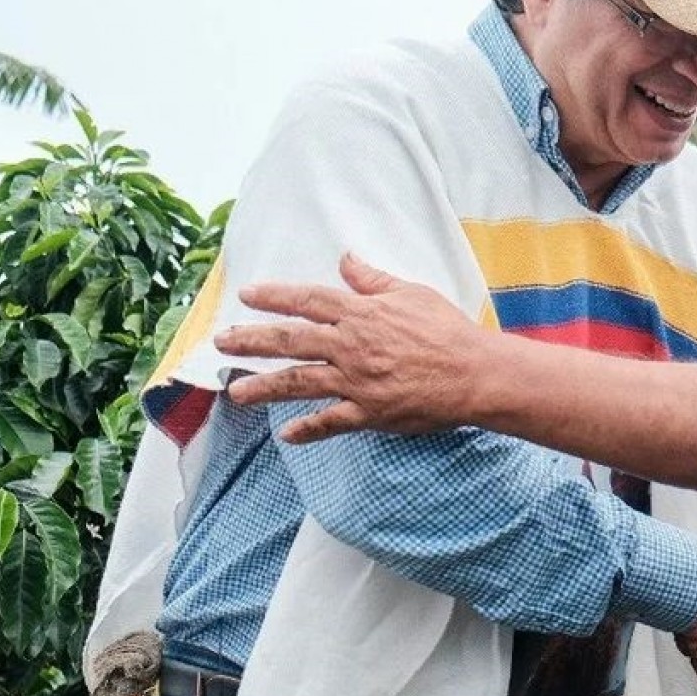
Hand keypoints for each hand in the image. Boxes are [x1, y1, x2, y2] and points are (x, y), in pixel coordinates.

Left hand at [216, 254, 484, 442]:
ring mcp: (356, 381)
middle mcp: (350, 346)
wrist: (475, 372)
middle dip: (252, 341)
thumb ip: (373, 280)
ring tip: (236, 393)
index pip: (307, 301)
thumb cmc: (448, 330)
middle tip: (221, 343)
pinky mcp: (368, 411)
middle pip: (290, 341)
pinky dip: (308, 430)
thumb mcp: (412, 293)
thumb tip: (346, 259)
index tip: (247, 295)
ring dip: (264, 387)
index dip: (274, 297)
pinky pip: (331, 422)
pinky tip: (287, 435)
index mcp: (360, 314)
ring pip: (299, 382)